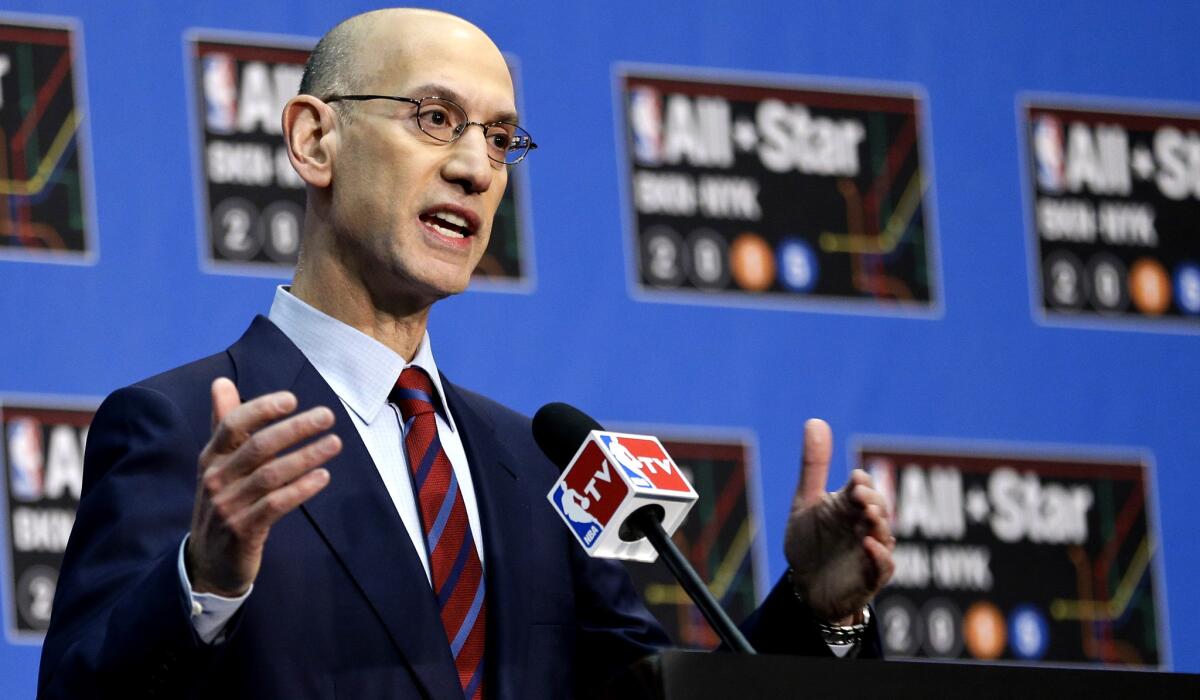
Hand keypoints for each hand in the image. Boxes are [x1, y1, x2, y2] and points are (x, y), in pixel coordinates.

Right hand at [185, 378, 340, 595]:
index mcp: (210, 458)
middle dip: (295, 428)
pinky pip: (276, 505)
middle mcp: (216, 479)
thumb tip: (221, 382)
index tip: (292, 399)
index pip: (232, 424)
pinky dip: (301, 488)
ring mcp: (228, 506)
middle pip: (258, 446)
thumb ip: (225, 424)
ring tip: (334, 443)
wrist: (209, 562)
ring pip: (272, 474)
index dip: (261, 409)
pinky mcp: (243, 531)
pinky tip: (323, 476)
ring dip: (307, 456)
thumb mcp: (219, 464)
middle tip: (327, 416)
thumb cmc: (223, 502)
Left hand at [783, 419, 894, 622]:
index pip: (864, 488)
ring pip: (884, 535)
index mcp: (849, 506)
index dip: (862, 483)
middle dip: (873, 500)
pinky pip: (883, 567)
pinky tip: (868, 545)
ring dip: (879, 524)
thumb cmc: (809, 543)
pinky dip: (879, 556)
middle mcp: (864, 526)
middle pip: (879, 508)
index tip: (854, 479)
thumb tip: (815, 420)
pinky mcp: (869, 577)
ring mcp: (869, 551)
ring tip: (867, 515)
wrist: (805, 587)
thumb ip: (813, 466)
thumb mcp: (806, 503)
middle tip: (860, 496)